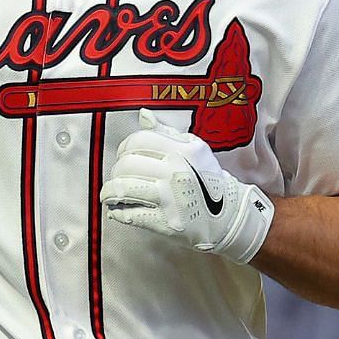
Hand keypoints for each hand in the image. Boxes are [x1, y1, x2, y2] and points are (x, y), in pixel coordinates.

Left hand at [100, 110, 274, 263]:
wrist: (228, 215)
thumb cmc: (208, 181)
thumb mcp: (195, 149)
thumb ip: (167, 133)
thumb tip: (143, 115)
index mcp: (182, 151)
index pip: (138, 140)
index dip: (125, 147)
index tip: (124, 156)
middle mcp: (176, 172)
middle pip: (126, 165)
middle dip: (116, 172)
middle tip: (118, 177)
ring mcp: (170, 198)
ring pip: (123, 189)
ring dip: (110, 193)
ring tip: (110, 195)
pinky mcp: (166, 222)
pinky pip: (131, 215)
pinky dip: (118, 213)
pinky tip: (119, 210)